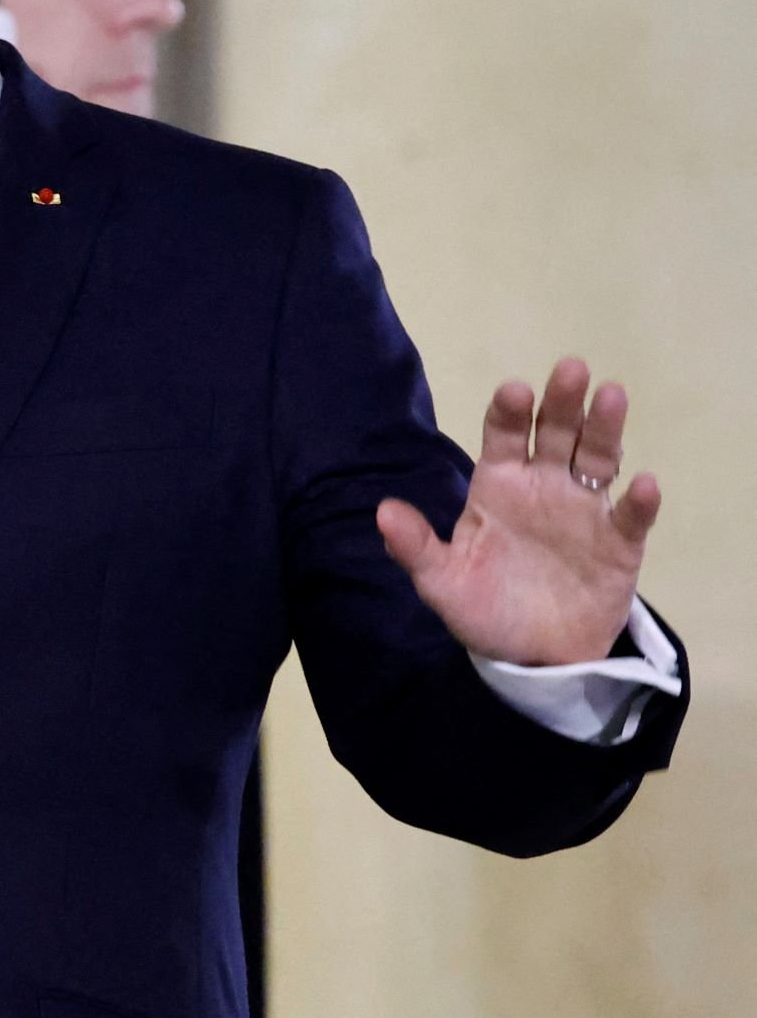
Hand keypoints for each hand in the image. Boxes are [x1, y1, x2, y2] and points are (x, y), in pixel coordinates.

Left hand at [376, 357, 658, 666]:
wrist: (533, 657)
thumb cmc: (484, 608)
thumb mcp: (441, 581)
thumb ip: (416, 547)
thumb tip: (382, 512)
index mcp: (498, 485)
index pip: (502, 436)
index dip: (508, 412)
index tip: (514, 390)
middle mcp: (544, 486)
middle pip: (555, 434)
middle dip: (563, 402)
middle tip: (571, 369)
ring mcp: (584, 511)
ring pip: (597, 459)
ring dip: (605, 429)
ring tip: (612, 396)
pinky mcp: (619, 544)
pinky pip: (631, 517)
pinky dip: (639, 501)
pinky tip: (644, 483)